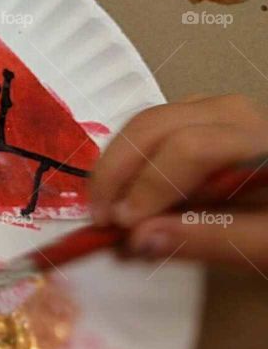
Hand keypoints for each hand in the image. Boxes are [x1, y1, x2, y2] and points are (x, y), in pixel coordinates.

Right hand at [89, 94, 267, 265]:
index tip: (123, 228)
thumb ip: (208, 239)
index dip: (149, 188)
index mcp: (255, 138)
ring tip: (105, 206)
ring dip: (119, 163)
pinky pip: (155, 129)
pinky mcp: (203, 119)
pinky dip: (132, 158)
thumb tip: (137, 239)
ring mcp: (216, 109)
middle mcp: (231, 111)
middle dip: (118, 170)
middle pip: (156, 125)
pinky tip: (127, 191)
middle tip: (97, 216)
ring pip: (149, 122)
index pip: (187, 150)